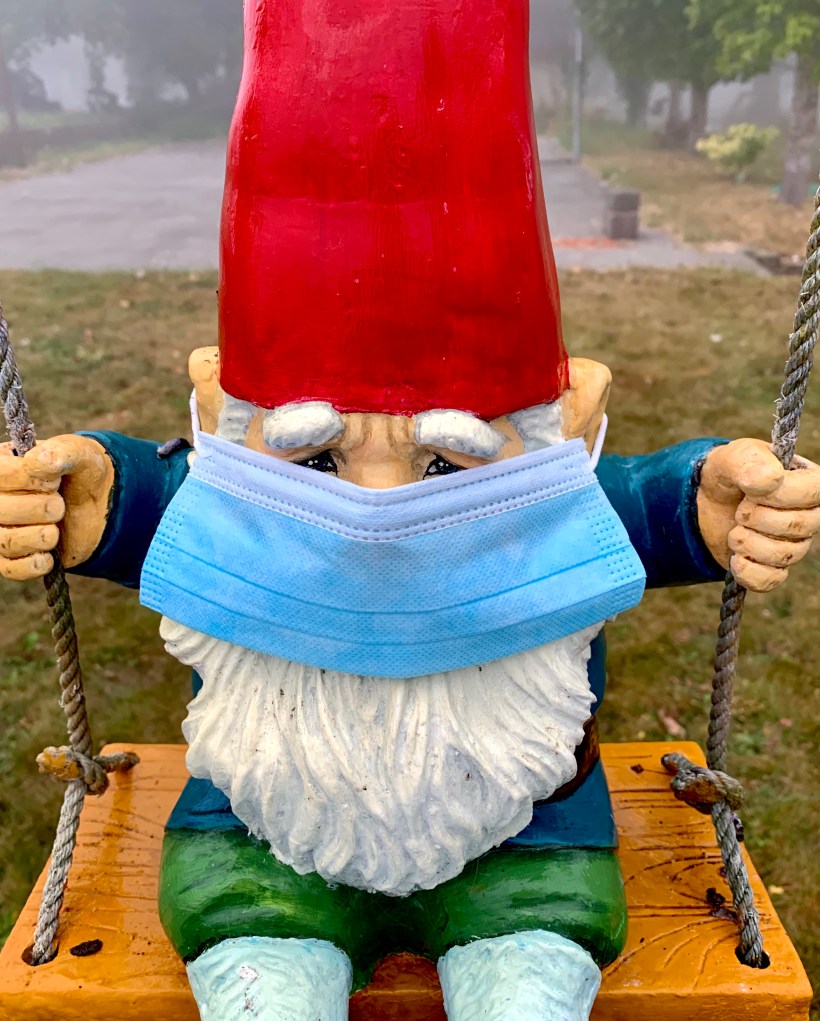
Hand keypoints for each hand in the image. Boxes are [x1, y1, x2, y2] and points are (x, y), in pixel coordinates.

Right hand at [0, 435, 114, 579]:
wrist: (99, 503)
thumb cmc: (81, 472)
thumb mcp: (79, 454)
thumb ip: (62, 453)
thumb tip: (38, 463)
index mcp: (3, 466)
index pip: (1, 475)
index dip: (29, 480)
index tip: (55, 481)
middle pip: (0, 511)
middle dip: (39, 509)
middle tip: (59, 505)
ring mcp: (2, 530)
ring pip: (6, 541)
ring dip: (40, 536)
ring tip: (56, 528)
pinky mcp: (13, 558)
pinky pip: (13, 569)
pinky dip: (36, 564)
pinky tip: (51, 555)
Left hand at [697, 438, 819, 591]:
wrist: (707, 499)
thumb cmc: (730, 472)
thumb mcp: (734, 456)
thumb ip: (750, 461)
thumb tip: (769, 480)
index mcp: (809, 482)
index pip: (814, 492)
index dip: (779, 494)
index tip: (750, 490)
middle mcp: (809, 515)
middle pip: (798, 526)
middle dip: (758, 518)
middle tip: (739, 509)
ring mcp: (794, 544)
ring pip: (783, 555)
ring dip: (748, 542)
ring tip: (734, 530)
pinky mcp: (773, 567)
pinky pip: (769, 580)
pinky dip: (748, 572)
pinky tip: (735, 558)